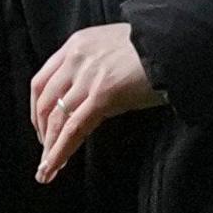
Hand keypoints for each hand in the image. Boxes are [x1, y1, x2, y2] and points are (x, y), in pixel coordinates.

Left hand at [30, 22, 164, 182]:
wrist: (175, 42)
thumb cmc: (154, 49)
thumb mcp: (113, 50)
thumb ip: (95, 69)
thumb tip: (88, 99)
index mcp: (76, 44)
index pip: (43, 81)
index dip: (37, 109)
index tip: (41, 127)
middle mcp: (76, 58)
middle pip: (45, 101)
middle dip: (42, 131)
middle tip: (45, 153)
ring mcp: (88, 76)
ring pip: (57, 119)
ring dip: (49, 147)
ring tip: (46, 170)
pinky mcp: (103, 94)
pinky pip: (74, 129)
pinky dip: (60, 151)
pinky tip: (54, 166)